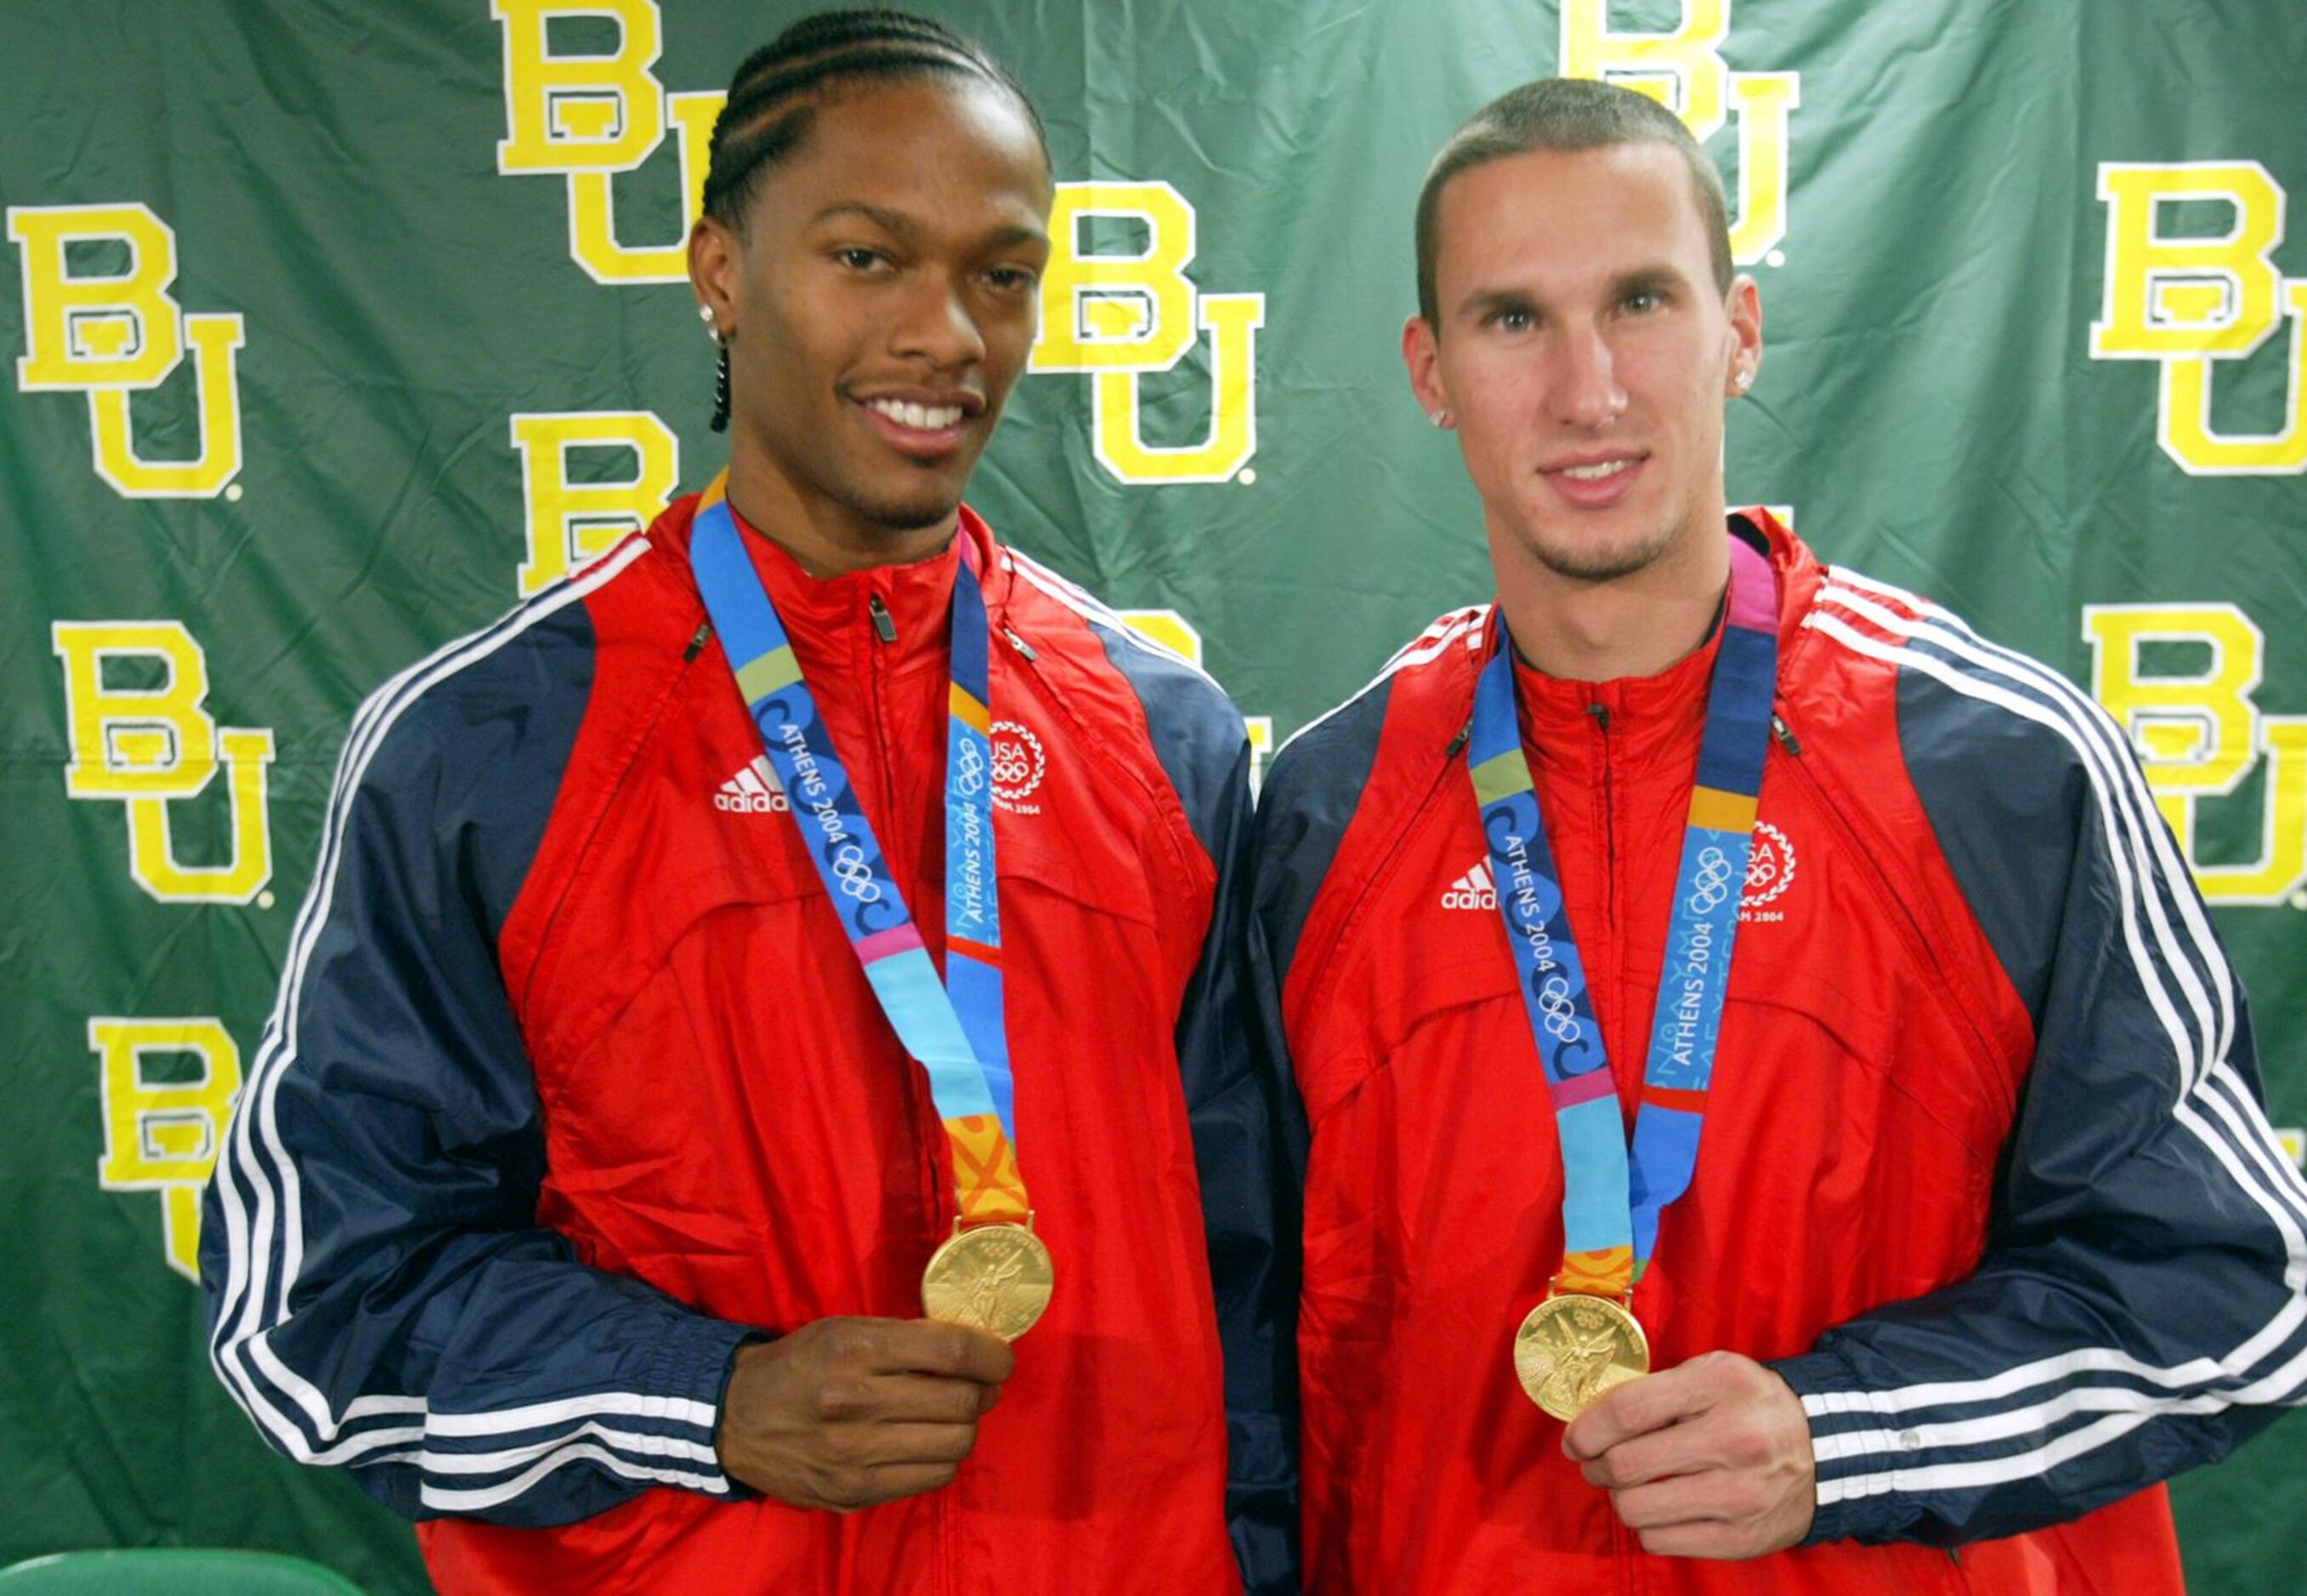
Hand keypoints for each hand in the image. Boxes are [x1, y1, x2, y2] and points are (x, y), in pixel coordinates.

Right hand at [715, 1316, 1013, 1511]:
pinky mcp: (855, 1492)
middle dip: (983, 1390)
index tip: (1000, 1357)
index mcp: (854, 1351)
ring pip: (956, 1444)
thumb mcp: (846, 1331)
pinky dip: (943, 1456)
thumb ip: (907, 1337)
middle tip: (978, 1384)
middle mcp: (855, 1404)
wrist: (737, 1419)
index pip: (951, 1351)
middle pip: (962, 1401)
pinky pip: (933, 1477)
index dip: (991, 1354)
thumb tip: (975, 1346)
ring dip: (965, 1426)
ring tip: (951, 1413)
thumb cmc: (801, 1364)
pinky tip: (927, 1441)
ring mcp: (854, 1455)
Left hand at [1561, 1349, 1815, 1558]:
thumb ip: (1656, 1388)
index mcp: (1722, 1386)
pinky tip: (1662, 1506)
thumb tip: (1589, 1417)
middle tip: (1595, 1461)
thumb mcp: (1713, 1372)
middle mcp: (1735, 1440)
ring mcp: (1740, 1495)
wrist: (1825, 1452)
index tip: (1575, 1437)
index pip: (1629, 1410)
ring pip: (1635, 1509)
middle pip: (1625, 1464)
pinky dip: (1648, 1524)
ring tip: (1630, 1483)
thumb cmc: (1751, 1406)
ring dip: (1619, 1497)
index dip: (1587, 1427)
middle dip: (1595, 1465)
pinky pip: (1659, 1540)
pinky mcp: (1740, 1539)